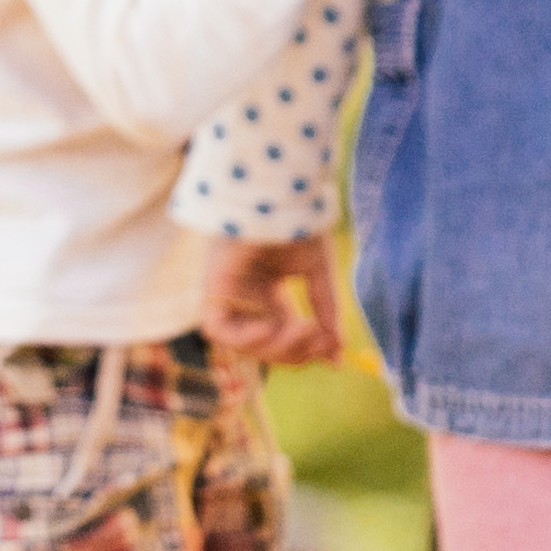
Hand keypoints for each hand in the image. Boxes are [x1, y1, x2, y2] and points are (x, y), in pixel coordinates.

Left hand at [202, 233, 346, 366]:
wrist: (278, 195)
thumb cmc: (297, 224)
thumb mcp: (318, 274)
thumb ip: (326, 312)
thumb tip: (338, 355)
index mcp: (271, 296)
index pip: (286, 340)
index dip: (308, 352)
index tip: (336, 356)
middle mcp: (248, 301)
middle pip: (268, 348)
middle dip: (297, 351)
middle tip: (321, 337)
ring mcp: (228, 297)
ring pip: (245, 345)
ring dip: (277, 347)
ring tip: (304, 328)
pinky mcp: (211, 289)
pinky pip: (219, 331)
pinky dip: (246, 338)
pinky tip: (270, 326)